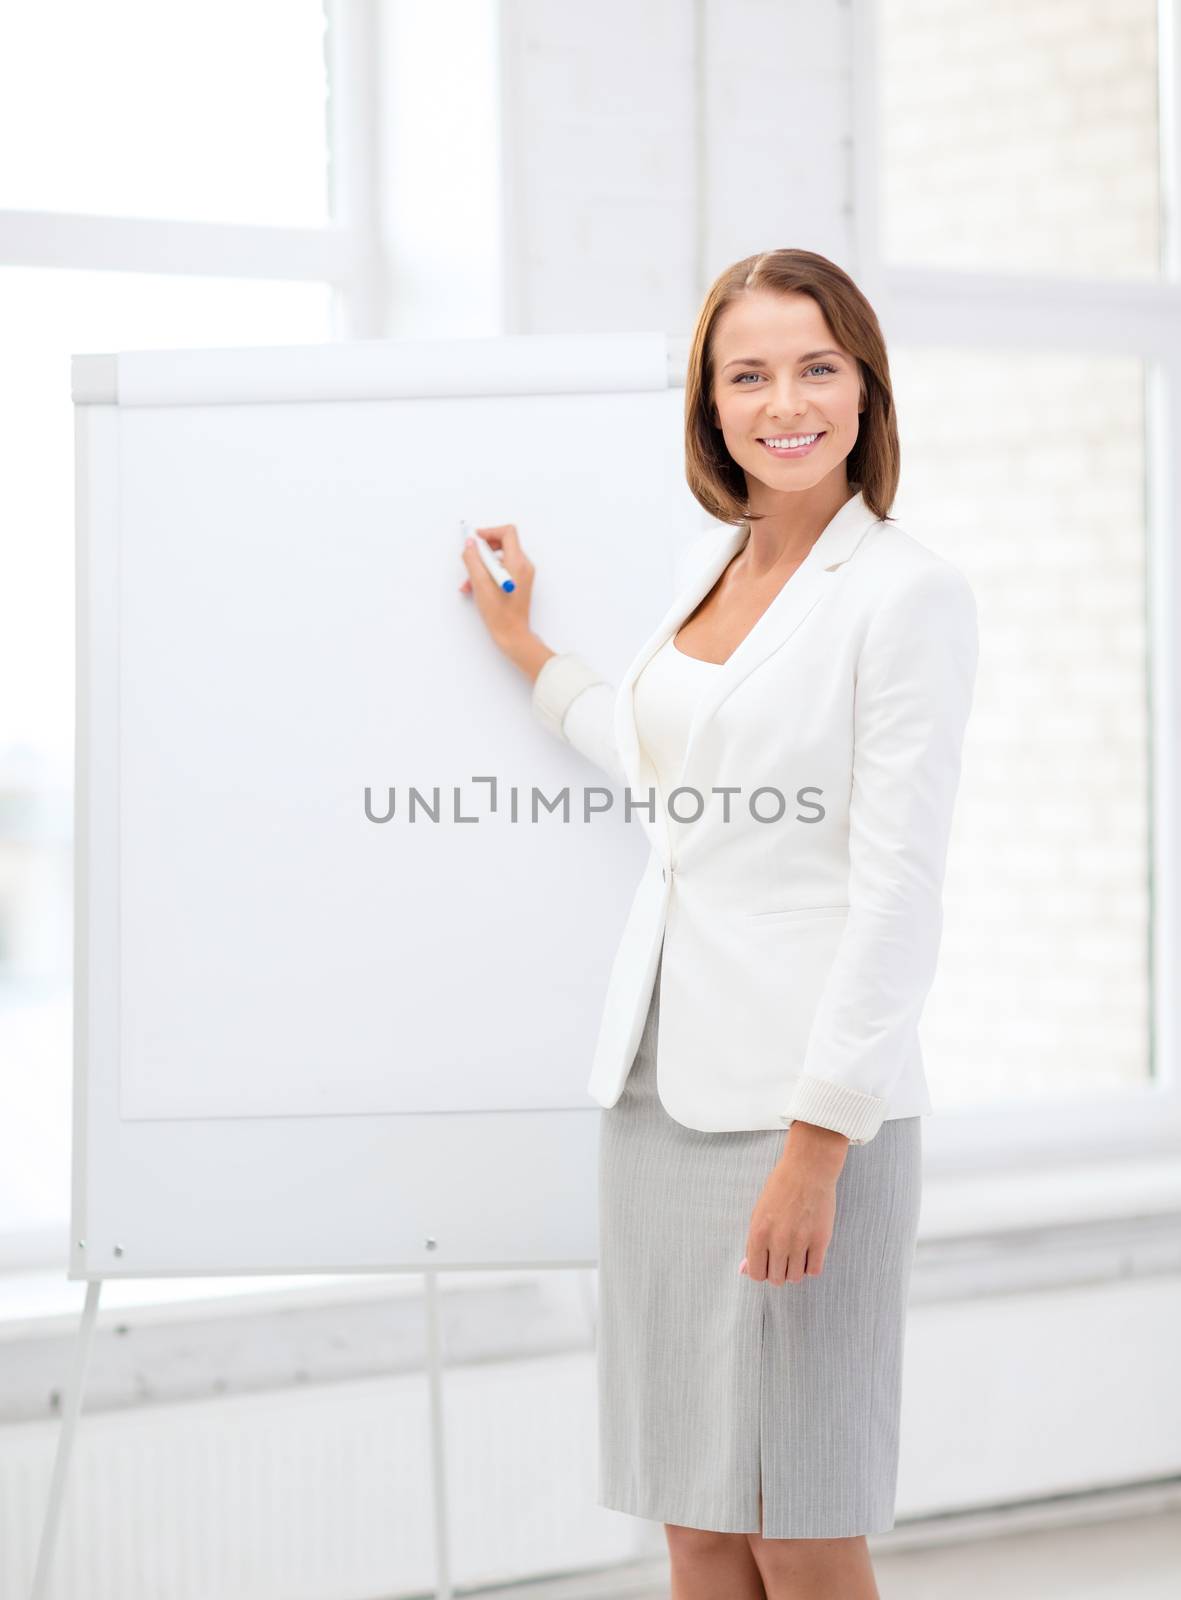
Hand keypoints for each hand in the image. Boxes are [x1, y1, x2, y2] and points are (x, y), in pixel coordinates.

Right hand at [458, 523, 535, 652]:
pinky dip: (487, 575)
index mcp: (518, 563)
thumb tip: (469, 544)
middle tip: (470, 559)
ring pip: (499, 559)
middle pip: (503, 544)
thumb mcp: (480, 584)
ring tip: (468, 582)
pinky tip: (474, 588)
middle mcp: (523, 566)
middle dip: (483, 551)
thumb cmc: (500, 614)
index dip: (489, 532)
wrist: (513, 635)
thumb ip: (473, 560)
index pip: (507, 532)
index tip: (474, 540)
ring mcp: (522, 575)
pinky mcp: (518, 583)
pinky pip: (502, 570)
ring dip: (481, 566)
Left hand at [741, 1131, 845, 1284]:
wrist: (808, 1169)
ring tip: (797, 1253)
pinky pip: (814, 1270)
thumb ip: (752, 1244)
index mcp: (758, 1233)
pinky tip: (809, 1252)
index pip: (756, 1274)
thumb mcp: (758, 1213)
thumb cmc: (780, 1188)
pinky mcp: (820, 1240)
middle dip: (779, 1271)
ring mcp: (800, 1241)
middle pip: (777, 1278)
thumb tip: (744, 1271)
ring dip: (795, 1270)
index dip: (762, 1272)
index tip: (768, 1263)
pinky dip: (811, 1266)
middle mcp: (778, 1240)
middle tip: (783, 1256)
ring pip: (796, 1278)